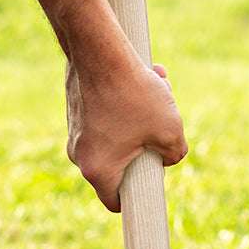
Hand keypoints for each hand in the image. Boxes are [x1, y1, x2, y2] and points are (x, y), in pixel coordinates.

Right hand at [65, 56, 187, 211]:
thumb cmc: (132, 92)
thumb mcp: (170, 130)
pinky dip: (123, 99)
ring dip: (139, 114)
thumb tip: (166, 155)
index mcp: (97, 169)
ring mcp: (73, 126)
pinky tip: (140, 74)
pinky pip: (105, 111)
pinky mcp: (74, 103)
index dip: (138, 194)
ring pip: (116, 130)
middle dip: (146, 141)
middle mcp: (78, 151)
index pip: (116, 201)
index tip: (153, 176)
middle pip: (120, 161)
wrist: (98, 48)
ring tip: (157, 86)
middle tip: (161, 121)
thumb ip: (174, 154)